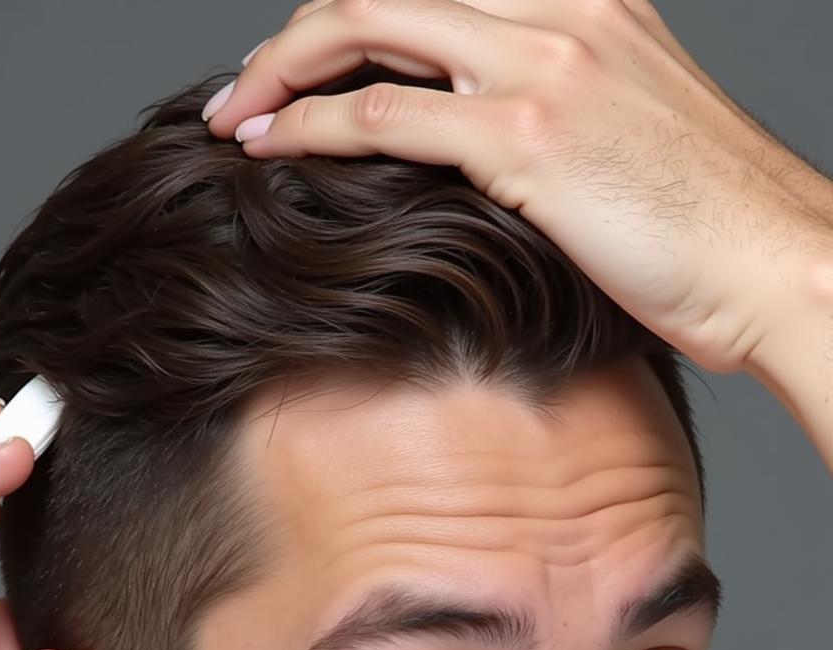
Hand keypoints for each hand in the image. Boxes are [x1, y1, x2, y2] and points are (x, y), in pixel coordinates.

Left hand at [205, 0, 832, 373]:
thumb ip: (543, 113)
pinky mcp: (529, 137)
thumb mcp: (625, 132)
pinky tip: (273, 150)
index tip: (300, 69)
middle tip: (244, 92)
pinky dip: (313, 130)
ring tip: (236, 120)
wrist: (777, 261)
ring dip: (283, 73)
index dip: (348, 23)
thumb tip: (466, 145)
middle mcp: (559, 9)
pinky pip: (386, 116)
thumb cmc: (705, 219)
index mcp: (582, 1)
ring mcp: (542, 64)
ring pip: (368, 30)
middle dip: (294, 38)